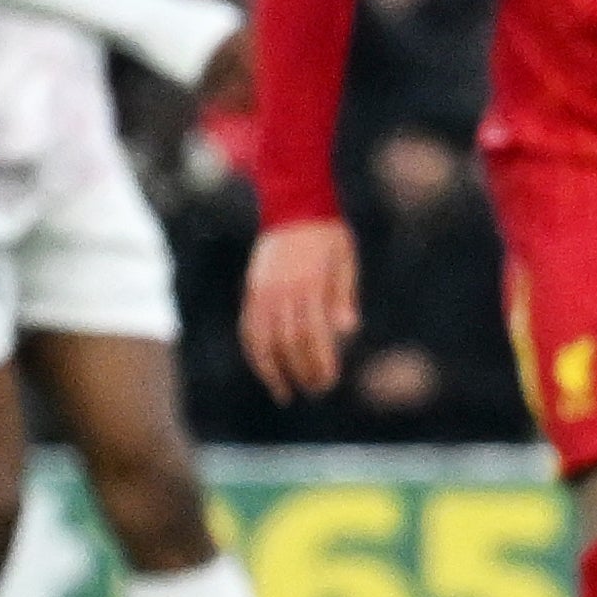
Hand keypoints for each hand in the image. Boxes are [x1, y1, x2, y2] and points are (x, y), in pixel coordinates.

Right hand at [240, 217, 359, 401]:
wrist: (294, 203)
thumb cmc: (328, 234)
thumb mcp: (345, 260)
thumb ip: (344, 295)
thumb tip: (348, 331)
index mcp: (310, 285)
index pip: (314, 336)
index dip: (320, 363)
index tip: (328, 381)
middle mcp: (283, 291)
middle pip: (289, 343)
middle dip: (302, 371)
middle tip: (315, 390)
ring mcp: (263, 291)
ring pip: (262, 340)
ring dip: (273, 370)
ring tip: (284, 392)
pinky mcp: (252, 289)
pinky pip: (248, 327)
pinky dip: (254, 351)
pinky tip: (263, 367)